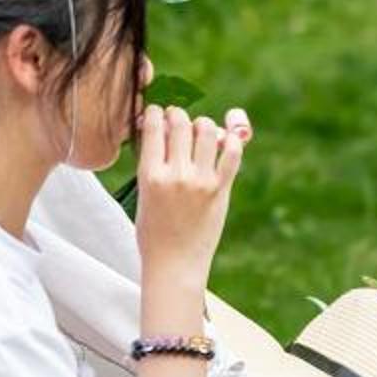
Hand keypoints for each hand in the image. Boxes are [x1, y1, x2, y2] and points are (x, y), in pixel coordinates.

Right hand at [132, 103, 244, 288]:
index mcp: (150, 175)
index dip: (156, 113)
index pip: (154, 127)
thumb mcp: (143, 195)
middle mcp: (176, 174)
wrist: (174, 264)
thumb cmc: (154, 233)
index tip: (157, 113)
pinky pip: (233, 153)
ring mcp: (201, 181)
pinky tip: (226, 140)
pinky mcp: (221, 189)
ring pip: (207, 130)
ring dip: (203, 124)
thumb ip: (153, 165)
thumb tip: (162, 134)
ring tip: (201, 130)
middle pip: (181, 123)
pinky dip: (232, 140)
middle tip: (178, 120)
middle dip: (178, 115)